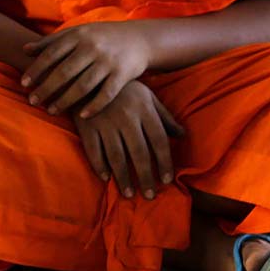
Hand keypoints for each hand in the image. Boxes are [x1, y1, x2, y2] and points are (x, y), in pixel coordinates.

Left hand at [23, 21, 152, 115]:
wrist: (140, 39)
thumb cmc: (101, 37)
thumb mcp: (78, 33)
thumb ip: (52, 41)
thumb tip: (24, 49)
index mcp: (79, 35)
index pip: (52, 54)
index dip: (36, 69)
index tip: (23, 83)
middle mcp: (92, 47)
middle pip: (64, 72)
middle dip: (46, 88)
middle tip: (32, 101)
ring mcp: (108, 61)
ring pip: (83, 85)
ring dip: (65, 100)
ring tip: (50, 110)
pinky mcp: (123, 74)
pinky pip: (106, 94)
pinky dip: (94, 106)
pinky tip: (81, 116)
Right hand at [75, 82, 184, 199]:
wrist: (90, 74)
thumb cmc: (124, 89)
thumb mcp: (147, 97)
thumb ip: (164, 117)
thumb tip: (183, 136)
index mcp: (144, 110)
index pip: (159, 141)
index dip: (164, 163)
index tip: (166, 181)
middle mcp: (126, 118)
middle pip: (139, 153)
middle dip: (146, 177)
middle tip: (149, 195)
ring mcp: (105, 123)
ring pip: (117, 156)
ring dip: (124, 177)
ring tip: (129, 194)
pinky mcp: (86, 126)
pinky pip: (93, 150)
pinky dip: (99, 165)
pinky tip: (106, 178)